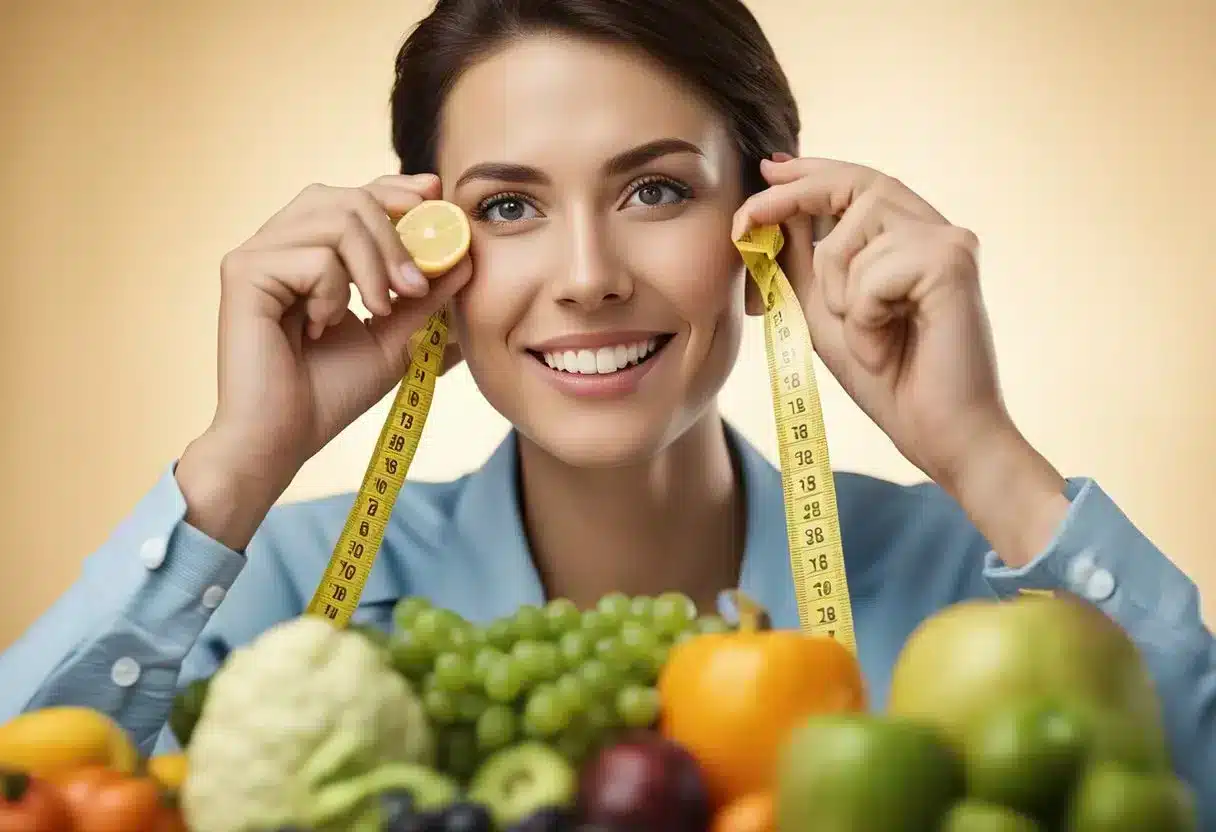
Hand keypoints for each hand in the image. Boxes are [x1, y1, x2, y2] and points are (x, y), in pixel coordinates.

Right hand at [177, 174, 471, 548]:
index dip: (396, 190)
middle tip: (415, 284)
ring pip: (338, 217)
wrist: (281, 440)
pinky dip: (335, 293)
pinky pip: (316, 255)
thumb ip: (425, 299)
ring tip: (379, 310)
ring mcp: (257, 254)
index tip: (436, 196)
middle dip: (397, 234)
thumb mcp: (394, 338)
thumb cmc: (328, 394)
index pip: (353, 197)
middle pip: (349, 197)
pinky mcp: (243, 270)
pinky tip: (323, 327)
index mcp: (308, 253)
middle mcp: (278, 244)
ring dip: (375, 264)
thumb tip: (466, 259)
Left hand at [733, 155, 1068, 564]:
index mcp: (912, 239)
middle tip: (747, 221)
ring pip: (853, 234)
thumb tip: (770, 213)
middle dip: (794, 197)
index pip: (860, 184)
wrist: (940, 436)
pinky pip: (872, 272)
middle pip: (858, 184)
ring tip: (866, 337)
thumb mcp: (827, 312)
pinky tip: (887, 346)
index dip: (811, 172)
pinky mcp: (953, 264)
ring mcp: (950, 243)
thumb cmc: (891, 380)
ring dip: (837, 291)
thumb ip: (804, 263)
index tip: (767, 169)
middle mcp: (938, 231)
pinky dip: (863, 315)